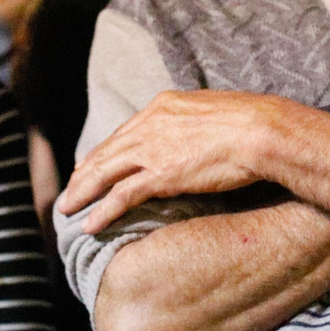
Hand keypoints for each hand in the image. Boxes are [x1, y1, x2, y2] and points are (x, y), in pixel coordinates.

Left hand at [56, 89, 287, 233]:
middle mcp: (151, 123)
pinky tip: (90, 225)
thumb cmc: (251, 123)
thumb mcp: (215, 113)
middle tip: (70, 191)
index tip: (91, 165)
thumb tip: (196, 136)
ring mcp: (153, 148)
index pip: (125, 132)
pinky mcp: (160, 174)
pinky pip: (121, 195)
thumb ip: (195, 125)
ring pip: (105, 172)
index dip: (105, 151)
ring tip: (67, 209)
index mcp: (164, 105)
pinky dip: (102, 211)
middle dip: (84, 173)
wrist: (261, 130)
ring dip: (82, 192)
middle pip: (107, 151)